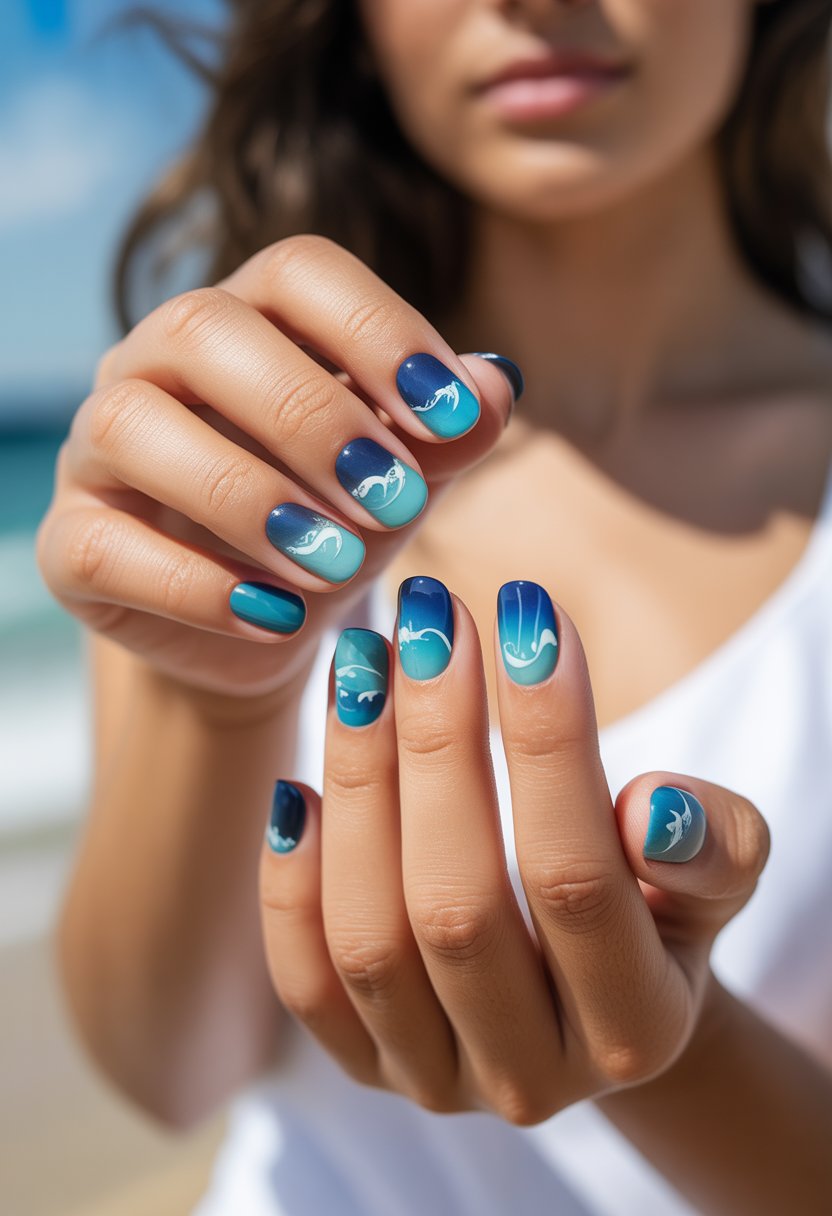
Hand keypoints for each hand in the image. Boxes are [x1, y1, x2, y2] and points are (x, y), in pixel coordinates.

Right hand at [35, 235, 514, 697]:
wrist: (273, 624)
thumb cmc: (342, 525)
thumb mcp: (406, 480)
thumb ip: (448, 435)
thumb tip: (499, 383)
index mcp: (251, 320)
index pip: (298, 271)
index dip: (377, 330)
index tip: (450, 414)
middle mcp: (157, 364)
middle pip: (203, 328)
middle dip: (309, 416)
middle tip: (392, 500)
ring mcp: (99, 451)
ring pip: (131, 426)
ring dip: (246, 495)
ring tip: (337, 563)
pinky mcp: (71, 543)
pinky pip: (99, 543)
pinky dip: (195, 584)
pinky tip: (277, 615)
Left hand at [259, 578, 769, 1121]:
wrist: (593, 990)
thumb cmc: (656, 902)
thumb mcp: (715, 870)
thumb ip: (711, 847)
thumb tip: (655, 812)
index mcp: (636, 1028)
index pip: (576, 877)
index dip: (549, 742)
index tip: (526, 614)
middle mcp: (528, 1076)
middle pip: (456, 906)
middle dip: (437, 742)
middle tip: (428, 615)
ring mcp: (435, 1079)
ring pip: (369, 937)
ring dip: (358, 784)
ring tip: (359, 662)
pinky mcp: (365, 1064)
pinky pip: (308, 981)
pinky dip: (291, 883)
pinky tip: (295, 786)